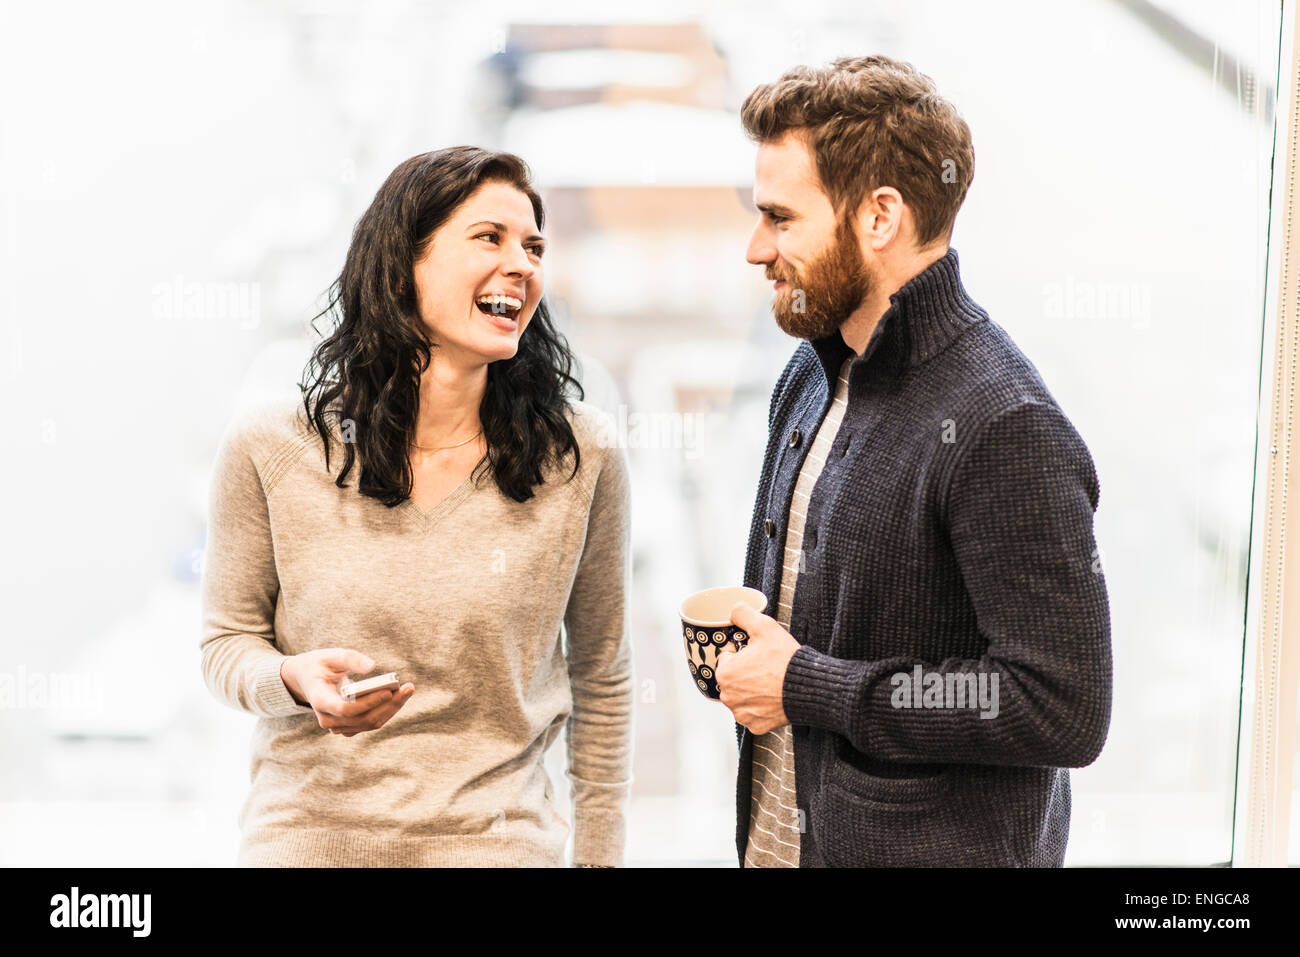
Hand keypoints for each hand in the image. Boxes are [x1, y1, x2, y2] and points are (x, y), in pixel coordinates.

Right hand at [280, 649, 414, 736]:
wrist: (308, 679)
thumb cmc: (320, 664)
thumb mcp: (331, 655)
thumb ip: (350, 658)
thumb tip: (372, 666)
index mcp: (319, 699)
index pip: (345, 709)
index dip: (368, 703)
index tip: (388, 691)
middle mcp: (327, 718)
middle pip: (362, 718)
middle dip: (388, 704)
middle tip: (409, 687)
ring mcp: (337, 726)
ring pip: (369, 723)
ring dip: (391, 708)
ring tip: (408, 689)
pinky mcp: (348, 727)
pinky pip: (371, 723)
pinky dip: (386, 711)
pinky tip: (399, 696)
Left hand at [714, 602, 799, 734]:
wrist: (810, 688)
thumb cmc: (786, 660)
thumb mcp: (765, 627)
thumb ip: (743, 613)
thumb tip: (734, 609)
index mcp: (725, 672)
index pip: (727, 657)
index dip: (742, 651)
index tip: (757, 652)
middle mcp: (728, 696)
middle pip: (733, 678)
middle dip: (745, 671)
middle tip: (765, 665)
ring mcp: (742, 713)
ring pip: (742, 696)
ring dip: (751, 689)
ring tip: (770, 681)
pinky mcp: (756, 726)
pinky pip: (753, 713)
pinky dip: (761, 707)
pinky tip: (773, 697)